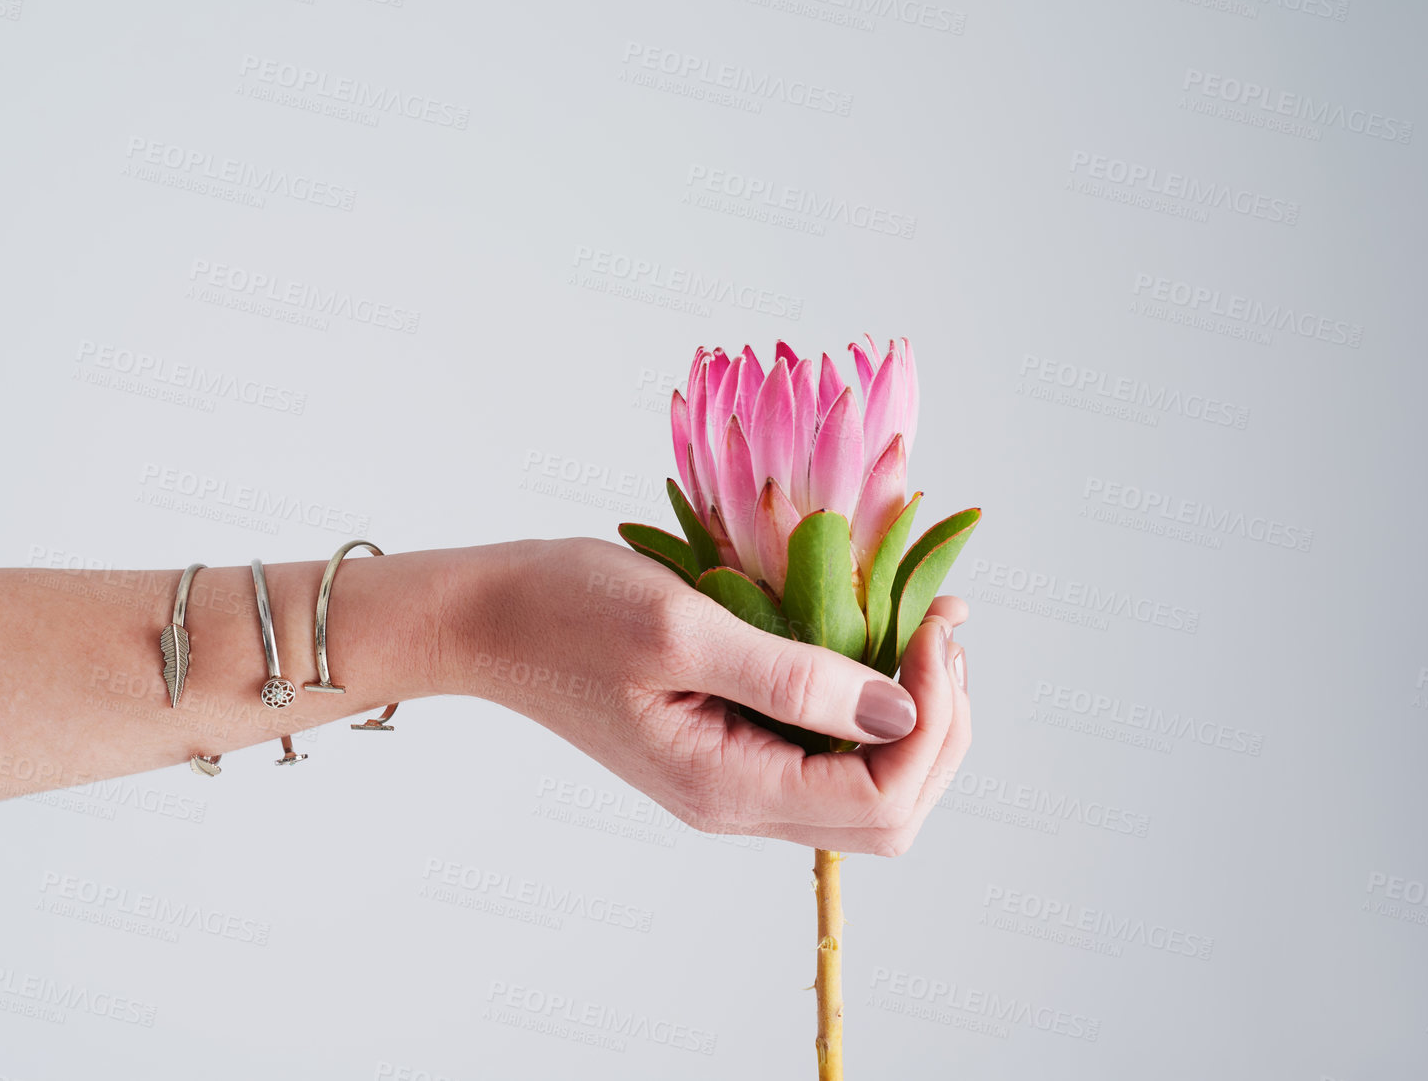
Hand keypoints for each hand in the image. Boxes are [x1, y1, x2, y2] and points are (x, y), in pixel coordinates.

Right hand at [453, 538, 971, 855]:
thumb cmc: (565, 612)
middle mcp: (738, 800)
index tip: (933, 629)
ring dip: (915, 715)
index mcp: (726, 785)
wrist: (487, 620)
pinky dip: (871, 699)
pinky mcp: (730, 743)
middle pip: (889, 814)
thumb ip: (790, 676)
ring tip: (921, 628)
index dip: (932, 721)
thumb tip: (898, 709)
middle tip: (938, 632)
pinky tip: (877, 631)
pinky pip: (826, 748)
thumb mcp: (679, 627)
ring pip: (866, 788)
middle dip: (940, 727)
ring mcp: (735, 777)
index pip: (880, 801)